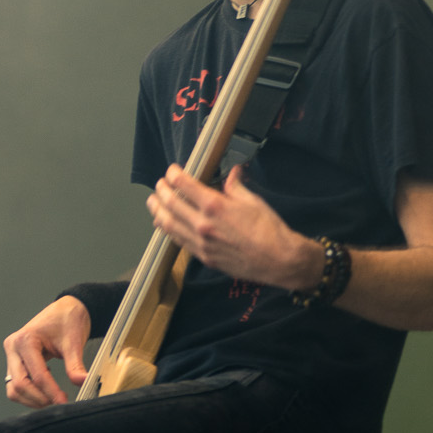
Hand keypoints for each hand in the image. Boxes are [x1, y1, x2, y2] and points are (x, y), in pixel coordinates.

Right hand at [4, 295, 90, 407]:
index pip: (36, 375)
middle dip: (39, 398)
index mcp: (25, 340)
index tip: (64, 402)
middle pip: (19, 384)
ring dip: (31, 399)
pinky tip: (46, 391)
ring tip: (52, 400)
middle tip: (59, 403)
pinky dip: (29, 393)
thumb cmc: (67, 319)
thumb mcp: (73, 342)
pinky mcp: (15, 362)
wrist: (66, 309)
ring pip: (13, 388)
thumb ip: (75, 365)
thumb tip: (82, 382)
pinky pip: (16, 385)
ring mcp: (12, 356)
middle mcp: (13, 348)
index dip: (50, 392)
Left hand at [146, 163, 320, 290]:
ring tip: (153, 202)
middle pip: (171, 204)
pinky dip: (168, 230)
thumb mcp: (253, 201)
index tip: (172, 171)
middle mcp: (203, 224)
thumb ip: (235, 187)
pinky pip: (178, 241)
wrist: (279, 261)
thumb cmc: (270, 229)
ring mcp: (201, 243)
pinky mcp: (204, 257)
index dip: (174, 175)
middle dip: (161, 191)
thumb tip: (232, 173)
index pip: (184, 185)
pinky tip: (164, 224)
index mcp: (215, 206)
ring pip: (169, 225)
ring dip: (158, 211)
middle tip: (159, 185)